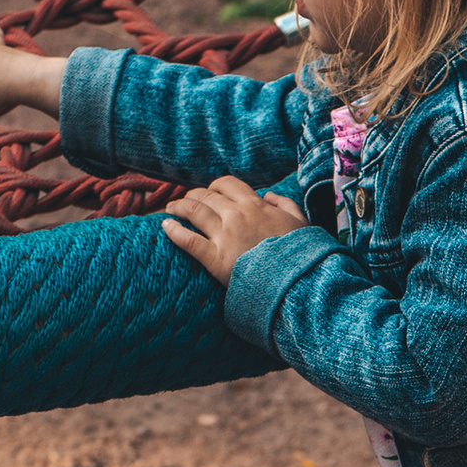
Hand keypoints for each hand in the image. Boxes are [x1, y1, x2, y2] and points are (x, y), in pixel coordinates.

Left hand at [162, 174, 308, 284]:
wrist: (296, 282)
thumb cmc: (300, 255)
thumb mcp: (301, 223)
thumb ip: (285, 204)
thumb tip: (268, 195)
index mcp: (256, 205)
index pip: (227, 184)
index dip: (215, 186)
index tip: (210, 192)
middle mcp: (237, 215)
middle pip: (206, 196)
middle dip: (193, 196)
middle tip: (185, 202)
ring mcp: (225, 236)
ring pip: (194, 212)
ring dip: (179, 207)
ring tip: (170, 209)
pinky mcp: (215, 259)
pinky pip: (188, 240)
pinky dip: (174, 231)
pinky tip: (165, 226)